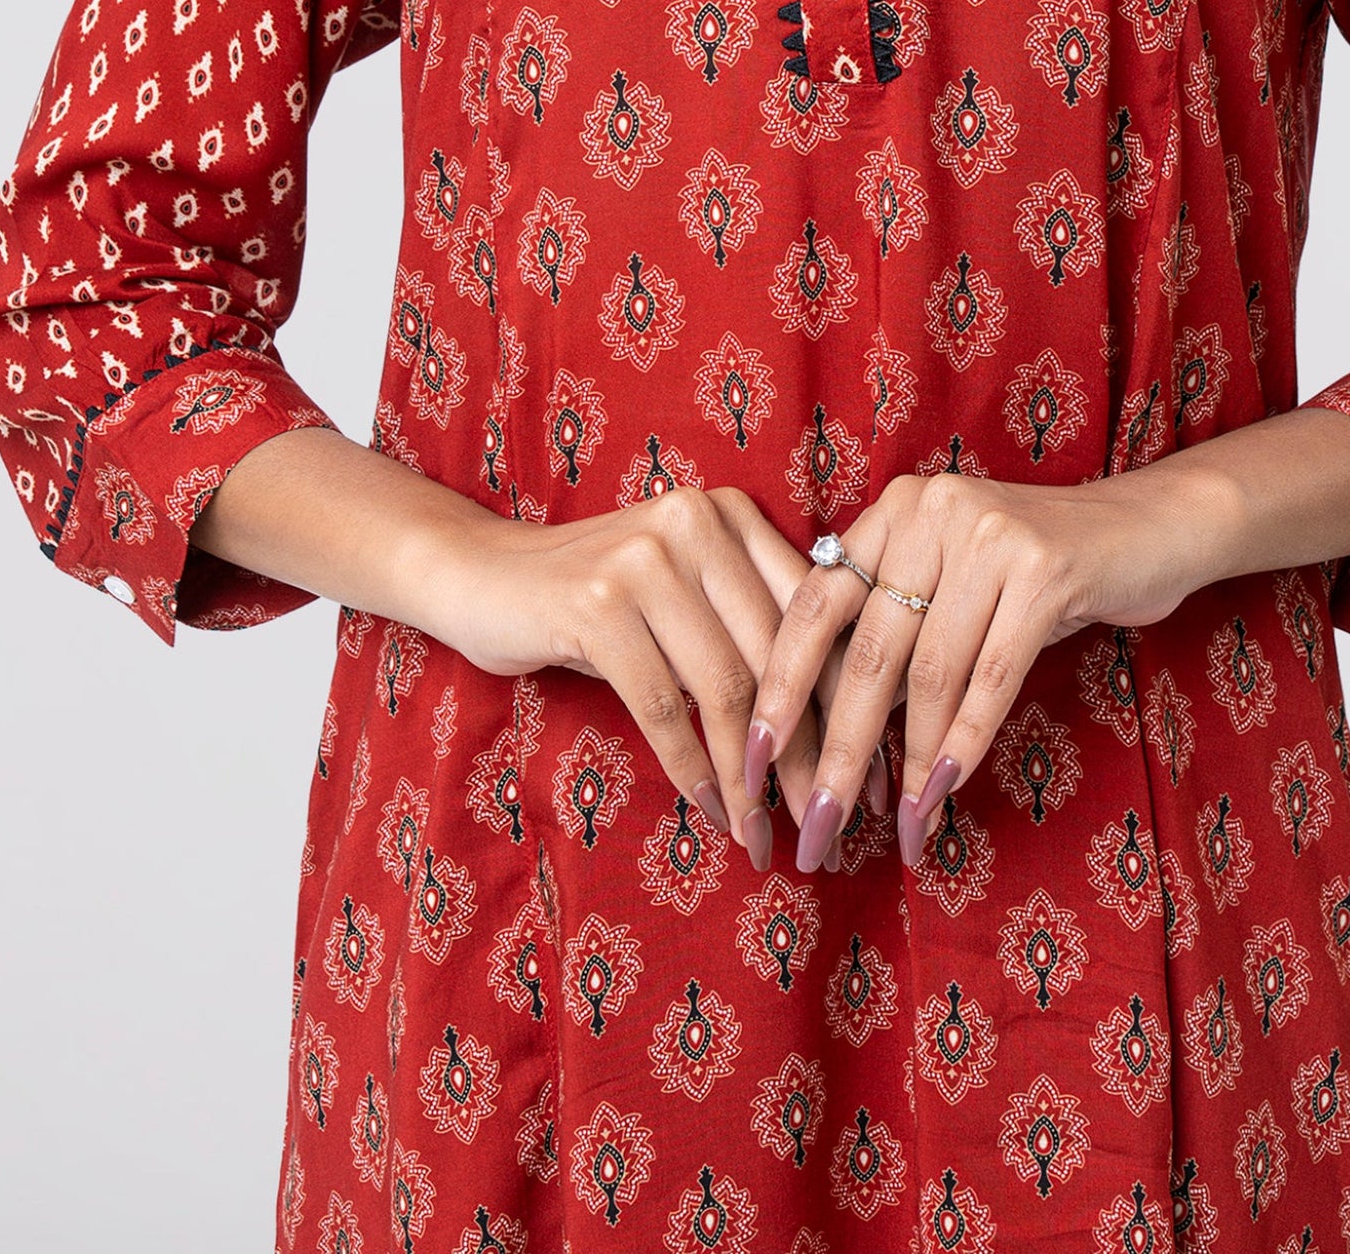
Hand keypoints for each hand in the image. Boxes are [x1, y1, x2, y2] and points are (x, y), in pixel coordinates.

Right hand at [424, 482, 889, 868]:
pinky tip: (710, 811)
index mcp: (731, 514)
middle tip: (827, 822)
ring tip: (762, 836)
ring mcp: (644, 558)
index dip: (844, 697)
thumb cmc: (600, 599)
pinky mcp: (596, 604)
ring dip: (749, 777)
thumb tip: (843, 719)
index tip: (867, 770)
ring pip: (724, 688)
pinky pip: (664, 707)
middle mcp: (696, 522)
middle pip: (775, 656)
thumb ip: (748, 624)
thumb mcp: (683, 593)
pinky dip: (692, 769)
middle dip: (805, 752)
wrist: (482, 574)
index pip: (812, 613)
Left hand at [745, 464, 1224, 873]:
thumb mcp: (952, 582)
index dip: (778, 687)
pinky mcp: (1045, 571)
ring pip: (928, 676)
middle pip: (867, 653)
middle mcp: (930, 510)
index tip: (750, 762)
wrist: (1146, 528)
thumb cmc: (1034, 572)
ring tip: (898, 833)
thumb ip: (895, 631)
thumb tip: (829, 737)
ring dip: (909, 767)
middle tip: (818, 830)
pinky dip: (963, 746)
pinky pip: (990, 680)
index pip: (815, 604)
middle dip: (839, 752)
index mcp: (893, 510)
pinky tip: (943, 796)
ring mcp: (988, 535)